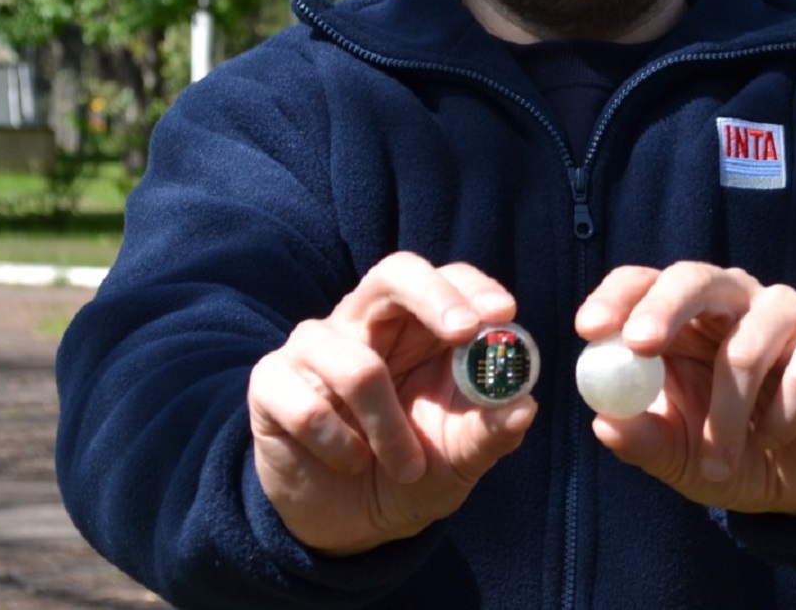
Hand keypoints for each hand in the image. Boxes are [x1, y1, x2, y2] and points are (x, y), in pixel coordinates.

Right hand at [249, 252, 536, 554]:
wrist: (350, 523)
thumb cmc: (412, 470)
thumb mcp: (461, 458)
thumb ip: (491, 432)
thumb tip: (523, 406)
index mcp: (419, 326)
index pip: (446, 278)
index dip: (472, 287)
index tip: (503, 315)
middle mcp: (366, 321)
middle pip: (393, 273)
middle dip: (433, 297)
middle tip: (466, 332)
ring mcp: (314, 347)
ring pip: (356, 364)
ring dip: (389, 428)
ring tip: (406, 465)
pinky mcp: (272, 383)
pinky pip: (308, 406)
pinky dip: (339, 446)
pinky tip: (350, 462)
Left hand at [575, 263, 795, 514]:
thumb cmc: (730, 454)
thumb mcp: (679, 457)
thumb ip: (644, 439)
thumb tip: (603, 422)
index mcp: (682, 318)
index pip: (642, 282)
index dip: (616, 297)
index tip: (589, 328)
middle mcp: (733, 299)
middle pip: (695, 277)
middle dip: (663, 307)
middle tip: (640, 345)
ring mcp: (786, 310)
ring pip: (748, 343)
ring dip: (728, 414)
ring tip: (719, 463)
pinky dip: (787, 412)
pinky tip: (777, 437)